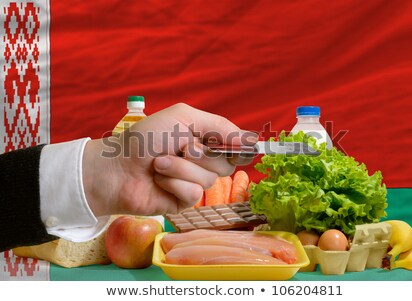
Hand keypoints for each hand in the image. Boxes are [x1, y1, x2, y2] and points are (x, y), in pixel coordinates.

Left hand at [82, 103, 257, 216]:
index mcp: (204, 138)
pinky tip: (158, 181)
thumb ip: (219, 126)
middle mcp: (202, 160)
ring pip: (209, 180)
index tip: (241, 147)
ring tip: (159, 164)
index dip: (239, 146)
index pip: (236, 145)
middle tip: (179, 148)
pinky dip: (174, 185)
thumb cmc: (146, 137)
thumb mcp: (183, 118)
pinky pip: (193, 195)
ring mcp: (193, 181)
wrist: (116, 166)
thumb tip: (252, 139)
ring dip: (181, 169)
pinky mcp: (183, 201)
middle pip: (226, 164)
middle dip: (201, 155)